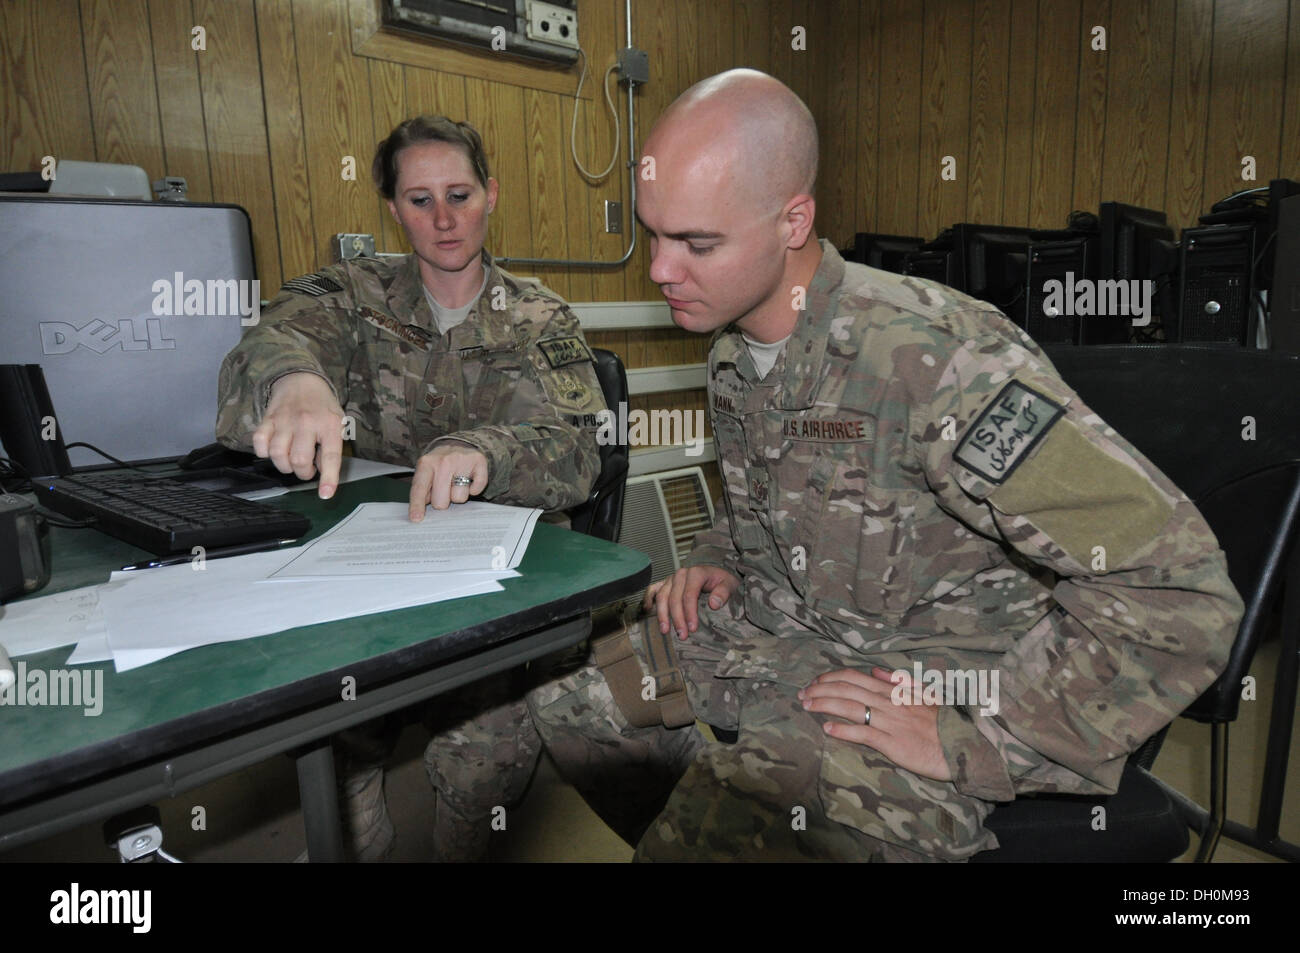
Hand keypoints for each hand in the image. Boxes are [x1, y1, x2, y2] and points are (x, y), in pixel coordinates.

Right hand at [253, 372, 345, 498]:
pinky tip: (273, 449)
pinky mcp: (267, 419)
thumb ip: (331, 447)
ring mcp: (285, 420)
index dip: (328, 477)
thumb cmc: (322, 407)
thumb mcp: (337, 423)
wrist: (301, 380)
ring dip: (284, 465)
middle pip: (299, 459)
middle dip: (303, 472)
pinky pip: (259, 444)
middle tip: (307, 468)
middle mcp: (307, 422)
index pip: (330, 456)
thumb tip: (322, 471)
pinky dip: (264, 453)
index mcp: (329, 424)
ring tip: (291, 460)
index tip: (325, 494)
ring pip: (278, 455)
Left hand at [409, 444, 488, 519]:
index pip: (420, 489)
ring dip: (458, 494)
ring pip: (459, 498)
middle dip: (443, 501)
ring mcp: (462, 461)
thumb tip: (419, 514)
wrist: (459, 444)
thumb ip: (422, 490)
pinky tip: (469, 480)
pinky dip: (474, 489)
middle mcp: (444, 461)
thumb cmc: (440, 465)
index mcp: (426, 463)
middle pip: (441, 502)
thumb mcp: (426, 472)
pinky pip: (476, 490)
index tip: (416, 519)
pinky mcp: (479, 462)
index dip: (417, 505)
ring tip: (457, 482)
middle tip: (444, 489)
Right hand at [643, 565, 739, 639]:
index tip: (692, 629)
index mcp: (696, 573)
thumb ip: (723, 592)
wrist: (717, 573)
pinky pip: (653, 589)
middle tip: (682, 635)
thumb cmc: (723, 581)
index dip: (690, 613)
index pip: (690, 595)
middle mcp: (681, 574)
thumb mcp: (730, 584)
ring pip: (662, 596)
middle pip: (675, 598)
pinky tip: (647, 610)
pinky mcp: (666, 583)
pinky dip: (648, 598)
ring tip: (665, 631)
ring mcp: (672, 579)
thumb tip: (714, 604)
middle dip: (677, 618)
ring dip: (662, 614)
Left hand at [798, 666, 952, 781]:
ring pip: (850, 707)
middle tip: (801, 694)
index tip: (814, 682)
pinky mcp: (893, 743)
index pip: (855, 677)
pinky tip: (827, 729)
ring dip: (824, 705)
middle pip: (846, 689)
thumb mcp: (926, 694)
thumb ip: (901, 681)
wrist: (965, 745)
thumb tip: (877, 670)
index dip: (831, 678)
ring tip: (806, 706)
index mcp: (894, 690)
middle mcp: (889, 702)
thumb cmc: (945, 723)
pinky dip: (843, 730)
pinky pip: (864, 733)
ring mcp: (890, 722)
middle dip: (820, 689)